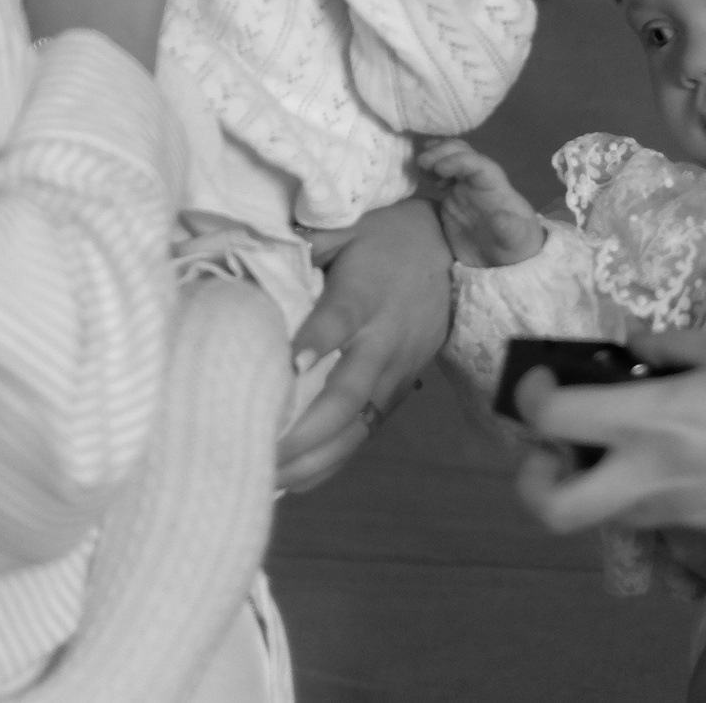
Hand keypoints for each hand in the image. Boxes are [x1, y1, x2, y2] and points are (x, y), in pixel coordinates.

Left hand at [276, 197, 452, 491]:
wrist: (452, 252)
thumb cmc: (386, 236)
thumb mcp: (347, 223)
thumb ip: (304, 244)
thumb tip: (253, 258)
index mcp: (364, 294)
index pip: (337, 322)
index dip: (313, 344)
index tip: (285, 368)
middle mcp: (382, 342)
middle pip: (346, 395)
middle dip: (303, 431)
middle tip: (257, 451)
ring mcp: (394, 374)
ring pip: (355, 428)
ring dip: (312, 459)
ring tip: (266, 480)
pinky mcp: (398, 393)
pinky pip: (363, 435)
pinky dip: (329, 463)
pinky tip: (292, 482)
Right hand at [415, 138, 546, 267]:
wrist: (506, 257)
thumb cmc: (516, 245)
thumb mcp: (516, 241)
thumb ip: (509, 229)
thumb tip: (500, 217)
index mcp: (495, 187)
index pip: (478, 164)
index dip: (459, 160)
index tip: (439, 167)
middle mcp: (479, 181)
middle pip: (462, 153)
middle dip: (443, 151)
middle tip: (422, 161)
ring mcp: (465, 187)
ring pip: (450, 158)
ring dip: (435, 155)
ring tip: (419, 165)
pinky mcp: (452, 197)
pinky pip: (441, 175)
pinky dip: (430, 168)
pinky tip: (422, 176)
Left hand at [512, 328, 705, 546]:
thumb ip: (672, 349)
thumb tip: (634, 350)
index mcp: (653, 421)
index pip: (554, 419)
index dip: (530, 396)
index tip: (543, 379)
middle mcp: (649, 475)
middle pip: (552, 508)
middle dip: (535, 477)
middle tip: (555, 443)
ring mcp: (673, 513)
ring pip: (596, 515)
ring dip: (585, 482)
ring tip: (612, 441)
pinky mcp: (698, 531)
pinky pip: (641, 517)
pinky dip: (631, 491)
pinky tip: (666, 457)